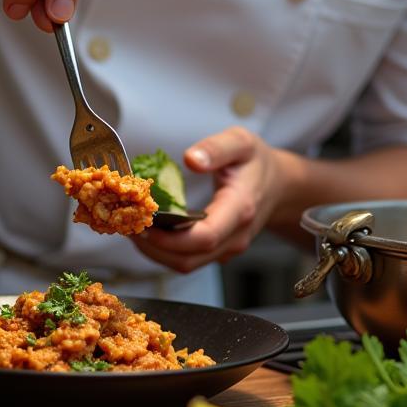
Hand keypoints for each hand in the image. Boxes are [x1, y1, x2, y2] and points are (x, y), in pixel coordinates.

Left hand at [133, 127, 289, 272]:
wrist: (279, 184)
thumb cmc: (256, 162)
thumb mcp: (241, 142)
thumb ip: (216, 149)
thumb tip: (191, 159)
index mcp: (240, 209)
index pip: (206, 236)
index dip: (170, 237)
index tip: (145, 223)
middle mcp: (235, 236)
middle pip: (189, 258)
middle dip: (153, 247)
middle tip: (126, 223)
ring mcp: (228, 247)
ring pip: (186, 264)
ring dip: (154, 252)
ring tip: (131, 228)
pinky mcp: (219, 250)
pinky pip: (188, 259)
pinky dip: (164, 251)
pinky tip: (148, 232)